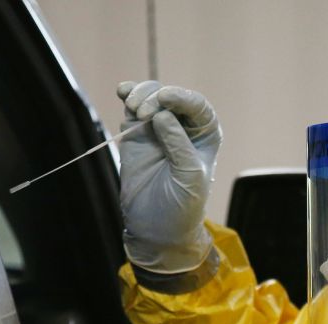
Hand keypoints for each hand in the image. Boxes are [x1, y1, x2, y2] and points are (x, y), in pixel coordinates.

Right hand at [117, 80, 221, 272]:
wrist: (157, 228)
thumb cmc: (183, 205)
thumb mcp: (188, 176)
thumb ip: (178, 144)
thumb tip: (162, 114)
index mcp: (205, 135)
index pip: (197, 106)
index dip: (181, 97)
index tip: (164, 99)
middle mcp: (183, 127)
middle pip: (171, 97)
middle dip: (156, 97)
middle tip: (144, 113)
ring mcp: (158, 128)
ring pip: (151, 96)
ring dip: (141, 94)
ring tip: (133, 107)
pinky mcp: (137, 134)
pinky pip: (133, 108)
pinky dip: (128, 95)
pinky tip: (123, 91)